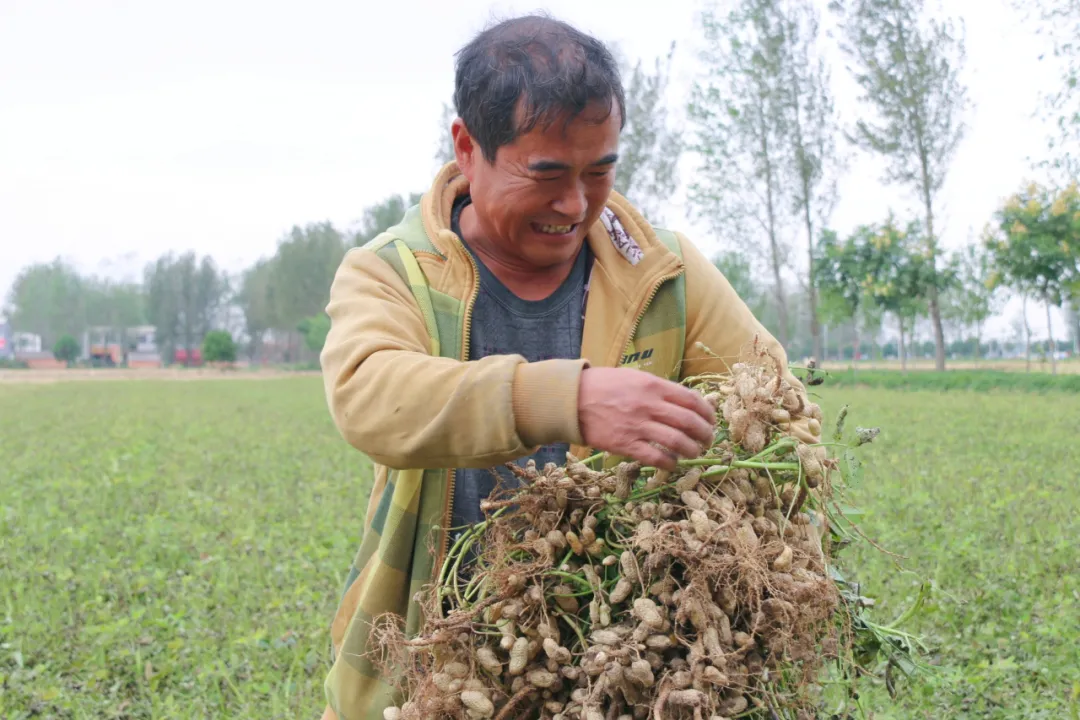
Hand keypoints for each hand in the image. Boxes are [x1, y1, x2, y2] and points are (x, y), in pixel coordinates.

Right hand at [577, 367, 715, 470]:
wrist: (572, 400)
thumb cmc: (604, 386)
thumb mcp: (634, 377)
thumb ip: (658, 389)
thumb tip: (683, 401)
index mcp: (653, 386)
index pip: (692, 400)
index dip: (707, 413)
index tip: (711, 421)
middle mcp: (649, 405)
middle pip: (689, 422)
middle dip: (705, 434)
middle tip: (708, 440)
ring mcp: (638, 426)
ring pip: (677, 442)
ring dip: (691, 450)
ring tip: (694, 453)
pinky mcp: (625, 444)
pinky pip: (656, 458)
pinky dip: (670, 463)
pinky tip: (672, 463)